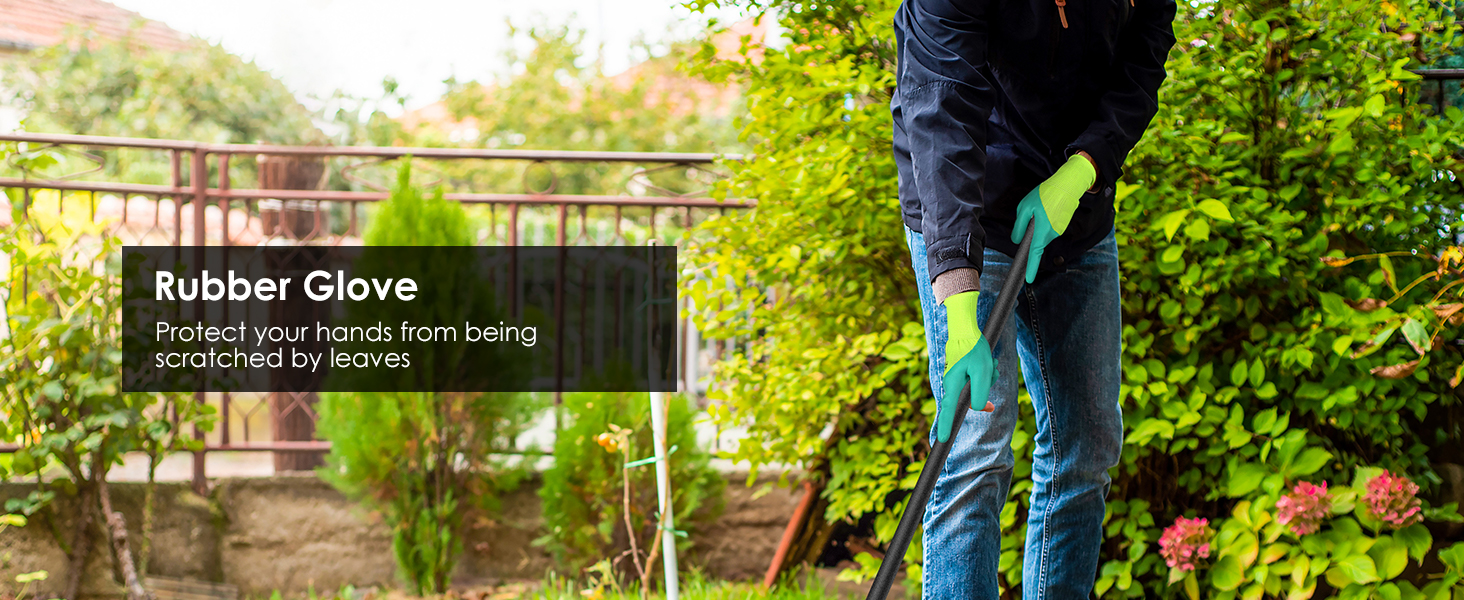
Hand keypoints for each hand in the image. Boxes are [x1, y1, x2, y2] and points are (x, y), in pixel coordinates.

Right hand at [938, 291, 995, 442]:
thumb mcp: (983, 372)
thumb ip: (980, 393)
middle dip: (984, 394)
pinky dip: (986, 374)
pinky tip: (989, 362)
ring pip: (977, 389)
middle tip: (992, 387)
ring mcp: (958, 378)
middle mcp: (953, 383)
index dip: (947, 425)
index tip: (943, 439)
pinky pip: (978, 381)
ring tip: (990, 364)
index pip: (949, 410)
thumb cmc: (974, 349)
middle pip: (970, 400)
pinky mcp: (963, 373)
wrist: (966, 328)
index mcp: (953, 385)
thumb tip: (978, 408)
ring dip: (988, 379)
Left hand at [1011, 153, 1096, 282]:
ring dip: (1038, 224)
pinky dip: (1044, 221)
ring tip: (1041, 207)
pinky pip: (1048, 228)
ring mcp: (1059, 230)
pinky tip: (1047, 208)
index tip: (1029, 279)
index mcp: (1042, 232)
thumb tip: (1017, 239)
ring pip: (1042, 233)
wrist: (1069, 185)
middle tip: (1032, 213)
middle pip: (1036, 241)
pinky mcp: (1062, 225)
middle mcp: (1052, 234)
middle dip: (1031, 233)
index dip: (1031, 267)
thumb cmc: (1046, 194)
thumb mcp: (1025, 208)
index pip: (1035, 254)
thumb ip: (1019, 226)